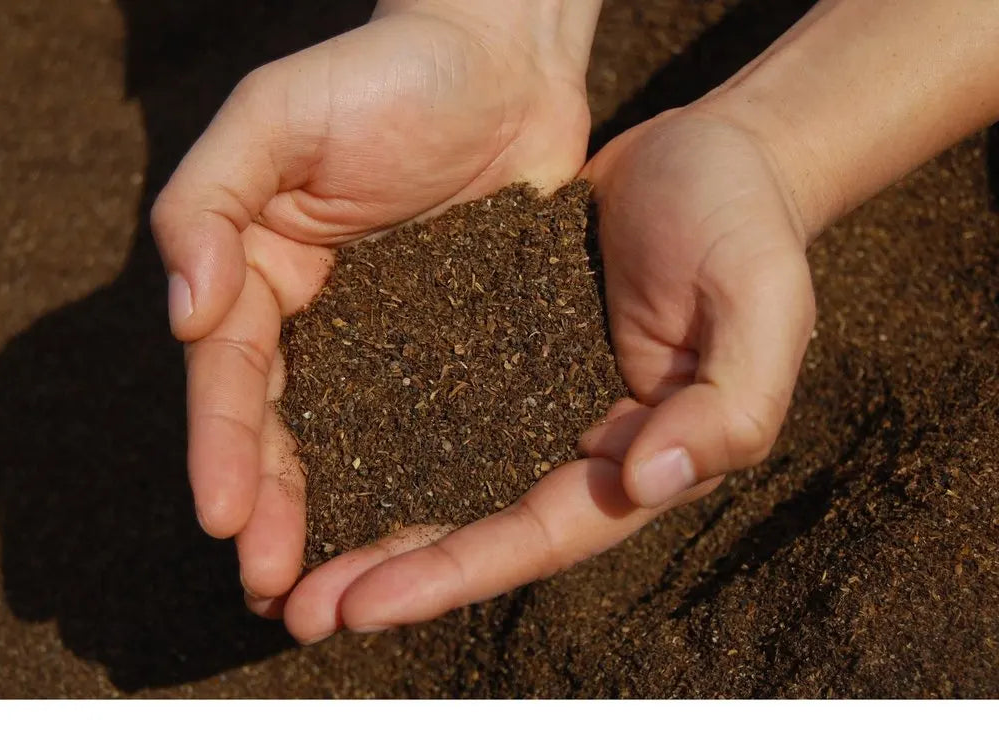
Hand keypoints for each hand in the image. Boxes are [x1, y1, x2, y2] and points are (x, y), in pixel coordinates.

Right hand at [151, 1, 598, 611]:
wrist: (505, 60)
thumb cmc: (385, 71)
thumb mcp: (275, 117)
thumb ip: (209, 204)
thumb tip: (183, 315)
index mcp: (266, 276)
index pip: (232, 379)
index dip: (222, 451)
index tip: (224, 522)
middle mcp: (326, 323)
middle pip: (287, 433)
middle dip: (275, 513)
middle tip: (276, 594)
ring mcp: (398, 343)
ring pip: (360, 447)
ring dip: (345, 524)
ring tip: (341, 600)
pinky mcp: (468, 348)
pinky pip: (445, 424)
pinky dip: (429, 483)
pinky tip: (429, 540)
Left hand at [281, 108, 815, 642]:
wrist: (707, 158)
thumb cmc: (743, 225)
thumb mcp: (762, 304)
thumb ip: (728, 404)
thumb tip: (649, 480)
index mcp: (635, 454)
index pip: (539, 533)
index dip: (454, 573)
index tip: (363, 603)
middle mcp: (573, 445)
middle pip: (472, 527)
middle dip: (388, 573)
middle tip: (295, 609)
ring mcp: (527, 397)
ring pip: (435, 477)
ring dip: (362, 520)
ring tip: (278, 557)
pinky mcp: (493, 347)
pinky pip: (422, 401)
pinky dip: (368, 434)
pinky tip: (301, 448)